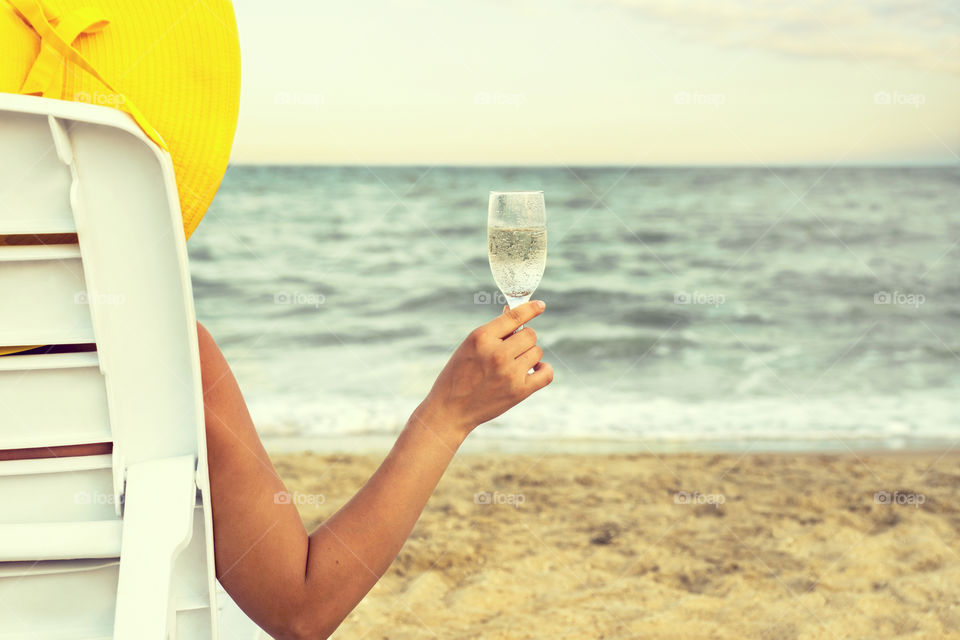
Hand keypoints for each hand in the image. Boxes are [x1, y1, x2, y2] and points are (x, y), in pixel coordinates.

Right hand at [413, 300, 552, 438]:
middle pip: (530, 335)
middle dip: (523, 340)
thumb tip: (515, 313)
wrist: (450, 409)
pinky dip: (544, 370)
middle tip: (511, 351)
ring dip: (529, 356)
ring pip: (537, 351)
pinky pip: (546, 373)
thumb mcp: (469, 346)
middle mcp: (496, 353)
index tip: (540, 305)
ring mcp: (509, 373)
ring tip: (513, 365)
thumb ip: (493, 332)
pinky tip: (535, 370)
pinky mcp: (519, 391)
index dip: (530, 308)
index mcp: (481, 337)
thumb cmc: (458, 375)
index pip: (515, 316)